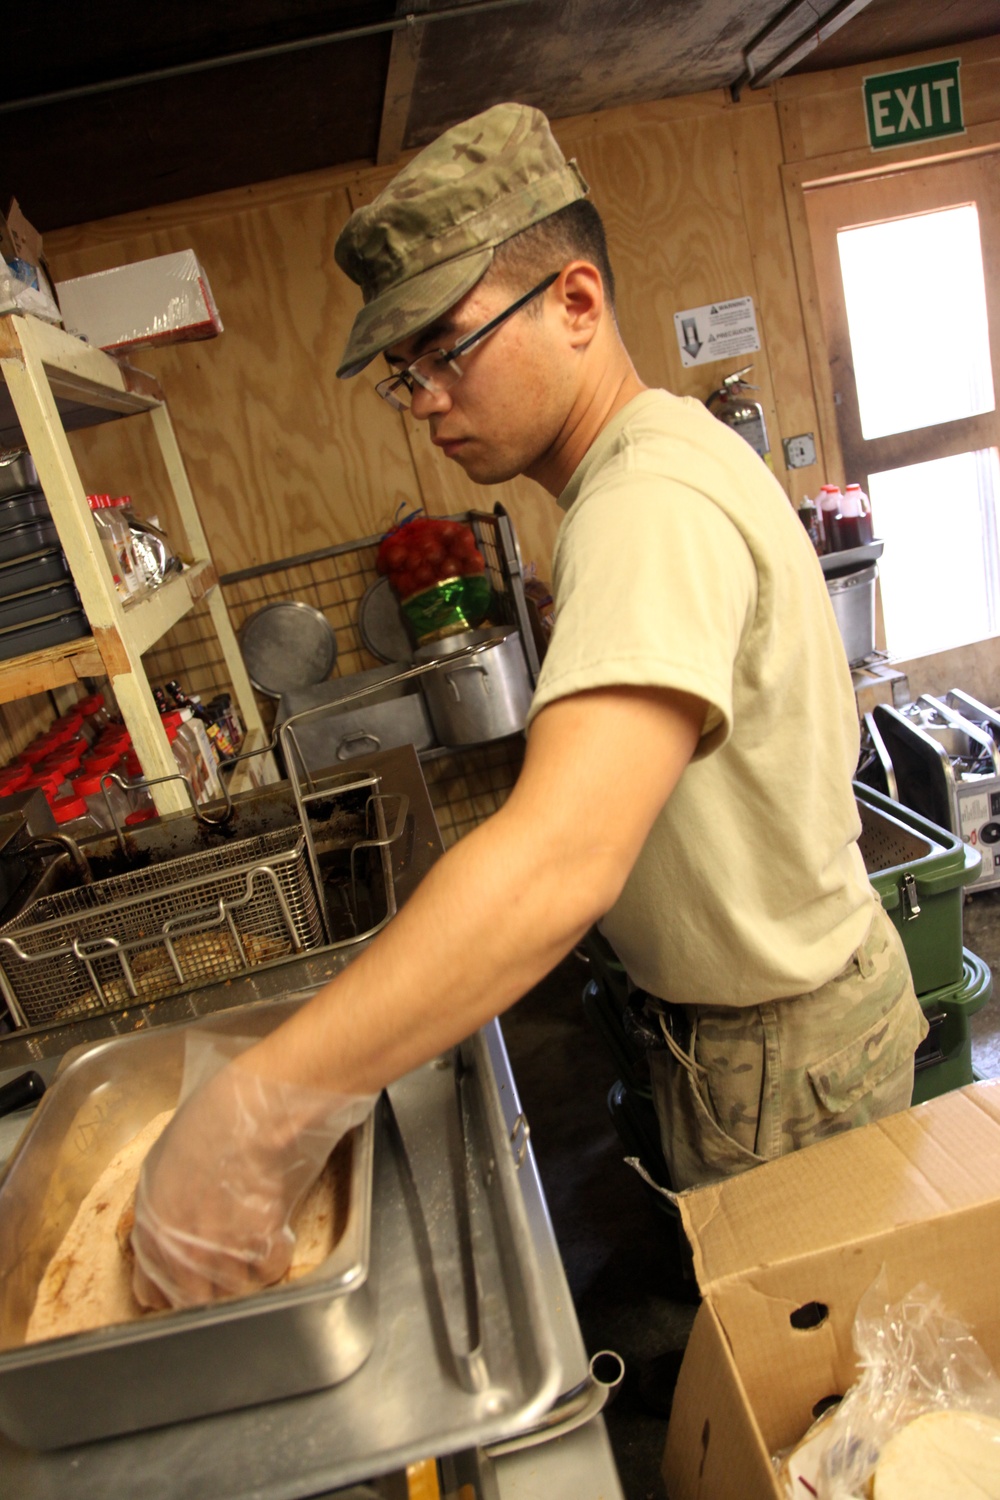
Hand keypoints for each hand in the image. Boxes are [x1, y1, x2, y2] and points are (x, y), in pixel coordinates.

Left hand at [130, 1034, 374, 1310]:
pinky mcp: (261, 1242)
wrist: (253, 1108)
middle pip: (194, 1301)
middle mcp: (181, 1248)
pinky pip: (269, 1269)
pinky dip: (275, 1255)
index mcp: (151, 1228)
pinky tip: (276, 1230)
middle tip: (227, 1263)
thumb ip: (160, 1207)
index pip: (151, 1292)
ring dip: (245, 1272)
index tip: (188, 1278)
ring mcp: (222, 1249)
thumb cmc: (207, 1121)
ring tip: (254, 1241)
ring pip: (234, 1291)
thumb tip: (170, 1230)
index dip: (171, 1287)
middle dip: (210, 1287)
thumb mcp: (162, 1162)